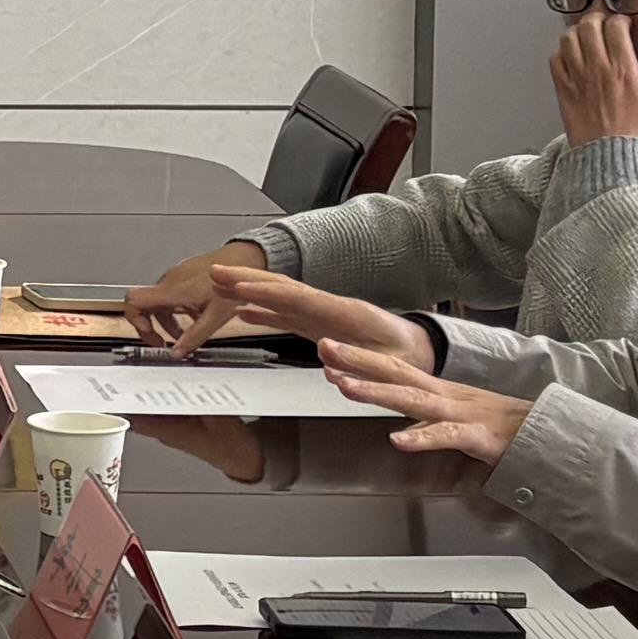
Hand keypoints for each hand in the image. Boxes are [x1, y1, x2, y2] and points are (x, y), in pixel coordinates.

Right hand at [125, 248, 254, 352]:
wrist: (245, 259)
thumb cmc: (234, 282)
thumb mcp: (215, 317)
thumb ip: (194, 337)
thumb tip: (177, 353)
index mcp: (172, 291)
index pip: (134, 300)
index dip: (135, 320)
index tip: (150, 334)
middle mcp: (169, 282)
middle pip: (145, 306)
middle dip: (154, 328)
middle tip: (164, 343)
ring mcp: (175, 278)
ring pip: (160, 302)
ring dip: (167, 321)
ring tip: (184, 334)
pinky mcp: (183, 276)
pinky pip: (171, 295)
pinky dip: (176, 310)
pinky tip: (194, 316)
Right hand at [208, 266, 422, 364]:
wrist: (422, 351)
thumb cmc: (408, 358)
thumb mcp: (390, 365)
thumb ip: (359, 362)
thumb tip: (325, 358)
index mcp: (346, 313)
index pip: (300, 298)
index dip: (268, 292)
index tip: (241, 288)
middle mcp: (330, 307)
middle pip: (283, 289)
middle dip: (248, 280)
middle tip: (215, 273)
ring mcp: (323, 315)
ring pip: (280, 298)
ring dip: (249, 290)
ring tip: (218, 286)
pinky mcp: (320, 325)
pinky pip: (286, 315)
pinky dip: (263, 310)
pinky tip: (243, 311)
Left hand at [320, 336, 530, 475]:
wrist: (546, 435)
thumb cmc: (500, 427)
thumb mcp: (455, 417)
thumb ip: (426, 415)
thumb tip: (401, 418)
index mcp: (438, 390)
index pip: (393, 367)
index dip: (360, 357)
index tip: (328, 349)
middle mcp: (444, 395)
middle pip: (396, 373)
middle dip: (358, 359)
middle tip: (325, 347)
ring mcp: (460, 413)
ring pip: (412, 399)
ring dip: (377, 391)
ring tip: (345, 386)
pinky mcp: (476, 436)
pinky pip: (445, 436)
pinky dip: (421, 438)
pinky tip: (397, 440)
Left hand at [547, 7, 637, 149]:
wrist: (608, 157)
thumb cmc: (634, 132)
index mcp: (624, 70)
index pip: (615, 27)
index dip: (618, 19)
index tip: (622, 23)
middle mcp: (598, 69)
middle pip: (589, 26)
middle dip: (596, 18)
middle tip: (601, 23)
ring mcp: (577, 78)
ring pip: (568, 38)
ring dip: (576, 31)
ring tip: (585, 36)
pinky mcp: (563, 89)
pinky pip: (555, 59)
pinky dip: (561, 51)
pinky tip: (571, 56)